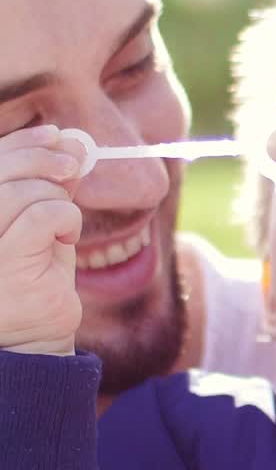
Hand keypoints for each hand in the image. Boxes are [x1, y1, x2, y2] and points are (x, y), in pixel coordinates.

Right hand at [0, 124, 82, 354]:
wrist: (36, 334)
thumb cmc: (36, 278)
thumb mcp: (41, 222)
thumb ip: (49, 185)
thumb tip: (71, 143)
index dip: (23, 142)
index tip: (56, 134)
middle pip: (3, 170)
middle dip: (45, 158)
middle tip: (74, 165)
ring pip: (24, 191)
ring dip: (58, 198)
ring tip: (64, 224)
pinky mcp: (7, 263)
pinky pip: (44, 215)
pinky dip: (67, 218)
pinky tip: (67, 236)